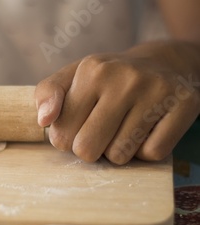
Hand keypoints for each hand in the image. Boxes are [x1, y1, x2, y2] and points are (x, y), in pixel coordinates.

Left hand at [35, 44, 199, 164]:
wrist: (164, 63)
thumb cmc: (108, 79)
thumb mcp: (72, 78)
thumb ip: (47, 94)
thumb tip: (44, 120)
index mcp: (92, 70)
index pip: (61, 134)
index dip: (66, 139)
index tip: (78, 125)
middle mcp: (124, 78)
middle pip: (88, 149)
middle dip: (90, 149)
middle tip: (101, 131)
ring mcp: (157, 91)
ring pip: (120, 156)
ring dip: (118, 151)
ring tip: (125, 127)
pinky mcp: (185, 105)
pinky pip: (152, 154)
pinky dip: (145, 151)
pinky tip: (147, 129)